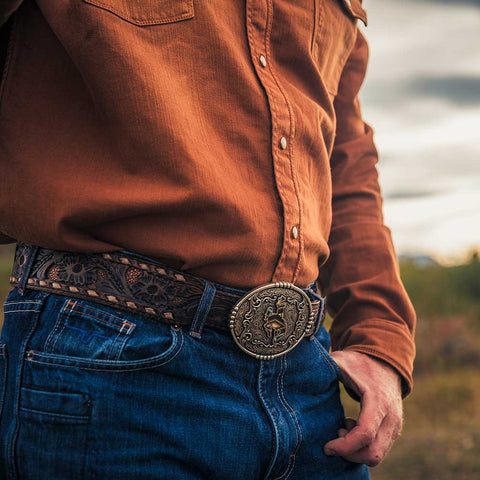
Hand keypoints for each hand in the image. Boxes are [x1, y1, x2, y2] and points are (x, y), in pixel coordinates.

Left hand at [323, 350, 402, 466]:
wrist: (385, 363)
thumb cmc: (359, 363)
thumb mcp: (341, 360)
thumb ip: (324, 367)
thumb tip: (301, 370)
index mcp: (378, 400)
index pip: (364, 434)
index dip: (344, 446)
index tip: (326, 446)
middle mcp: (391, 417)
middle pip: (372, 453)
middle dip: (349, 452)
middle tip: (335, 435)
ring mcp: (395, 427)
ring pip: (376, 456)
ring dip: (355, 450)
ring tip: (342, 428)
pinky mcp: (393, 432)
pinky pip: (378, 450)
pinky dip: (362, 447)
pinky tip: (350, 427)